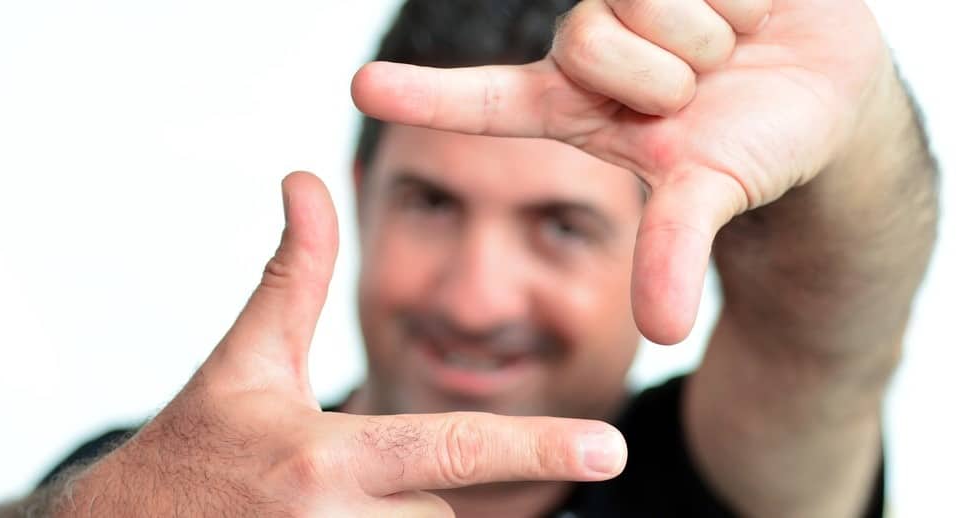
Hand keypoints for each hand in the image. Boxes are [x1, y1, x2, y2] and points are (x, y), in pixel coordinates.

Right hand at [60, 173, 625, 516]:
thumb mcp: (245, 361)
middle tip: (337, 475)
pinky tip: (318, 514)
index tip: (611, 449)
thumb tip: (307, 180)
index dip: (538, 447)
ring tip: (318, 502)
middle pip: (445, 503)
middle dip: (415, 482)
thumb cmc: (196, 446)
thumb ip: (292, 273)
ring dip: (394, 513)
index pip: (453, 448)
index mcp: (325, 461)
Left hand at [351, 0, 888, 343]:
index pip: (485, 100)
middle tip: (700, 90)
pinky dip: (741, 0)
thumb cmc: (749, 145)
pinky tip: (750, 11)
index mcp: (573, 106)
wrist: (822, 91)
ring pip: (641, 2)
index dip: (427, 96)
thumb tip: (665, 329)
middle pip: (587, 40)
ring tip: (729, 51)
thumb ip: (672, 251)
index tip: (364, 88)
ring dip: (705, 38)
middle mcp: (588, 43)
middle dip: (661, 79)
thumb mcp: (705, 197)